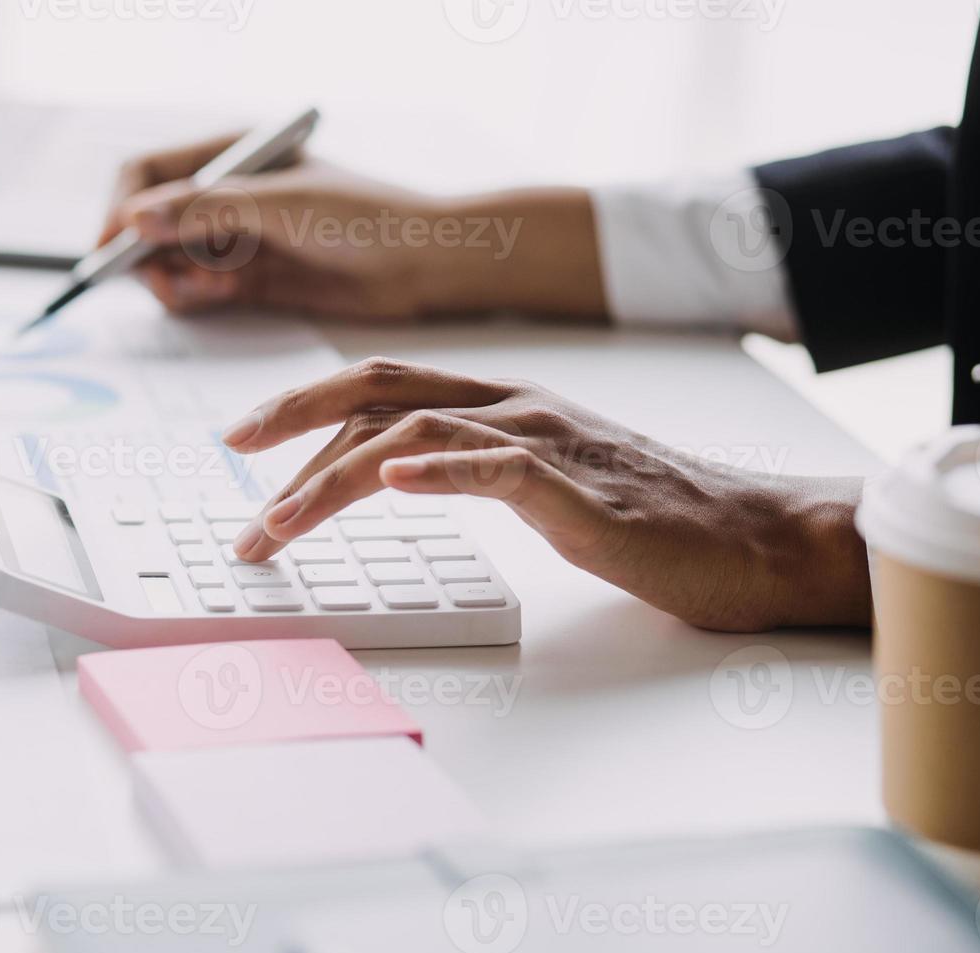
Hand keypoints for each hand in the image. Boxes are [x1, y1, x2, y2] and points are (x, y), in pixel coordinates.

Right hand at [101, 135, 606, 320]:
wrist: (426, 263)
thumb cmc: (366, 217)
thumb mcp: (282, 206)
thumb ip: (207, 210)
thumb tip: (135, 219)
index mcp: (232, 153)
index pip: (147, 172)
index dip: (121, 207)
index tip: (114, 248)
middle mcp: (226, 193)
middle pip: (148, 220)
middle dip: (143, 250)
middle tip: (160, 276)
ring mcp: (236, 239)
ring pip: (167, 260)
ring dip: (171, 276)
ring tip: (208, 284)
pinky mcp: (249, 280)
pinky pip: (196, 289)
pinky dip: (194, 295)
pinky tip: (219, 292)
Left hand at [223, 358, 871, 631]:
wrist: (750, 538)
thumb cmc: (646, 519)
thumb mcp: (541, 484)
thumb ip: (475, 469)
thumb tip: (398, 480)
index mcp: (501, 404)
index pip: (382, 387)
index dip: (306, 403)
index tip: (248, 434)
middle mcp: (513, 407)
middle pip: (378, 393)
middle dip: (291, 422)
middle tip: (230, 455)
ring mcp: (545, 442)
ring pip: (414, 437)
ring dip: (330, 481)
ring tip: (274, 522)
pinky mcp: (578, 489)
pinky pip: (496, 469)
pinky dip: (438, 471)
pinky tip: (388, 480)